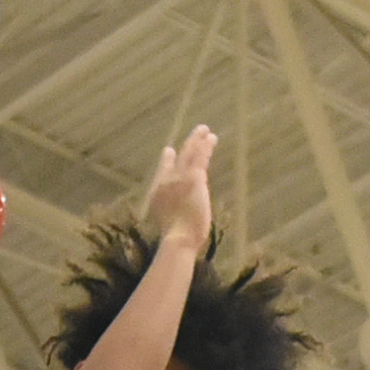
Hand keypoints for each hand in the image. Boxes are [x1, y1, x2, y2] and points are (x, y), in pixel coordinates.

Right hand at [144, 126, 216, 254]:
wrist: (178, 238)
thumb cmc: (175, 240)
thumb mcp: (168, 225)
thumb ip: (171, 215)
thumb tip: (173, 222)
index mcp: (158, 193)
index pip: (162, 172)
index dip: (166, 161)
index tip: (168, 151)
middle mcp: (166, 181)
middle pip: (177, 158)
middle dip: (187, 145)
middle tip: (194, 133)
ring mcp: (180, 178)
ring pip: (189, 154)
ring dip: (197, 140)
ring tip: (205, 130)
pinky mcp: (194, 177)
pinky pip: (200, 157)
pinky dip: (205, 146)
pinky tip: (211, 138)